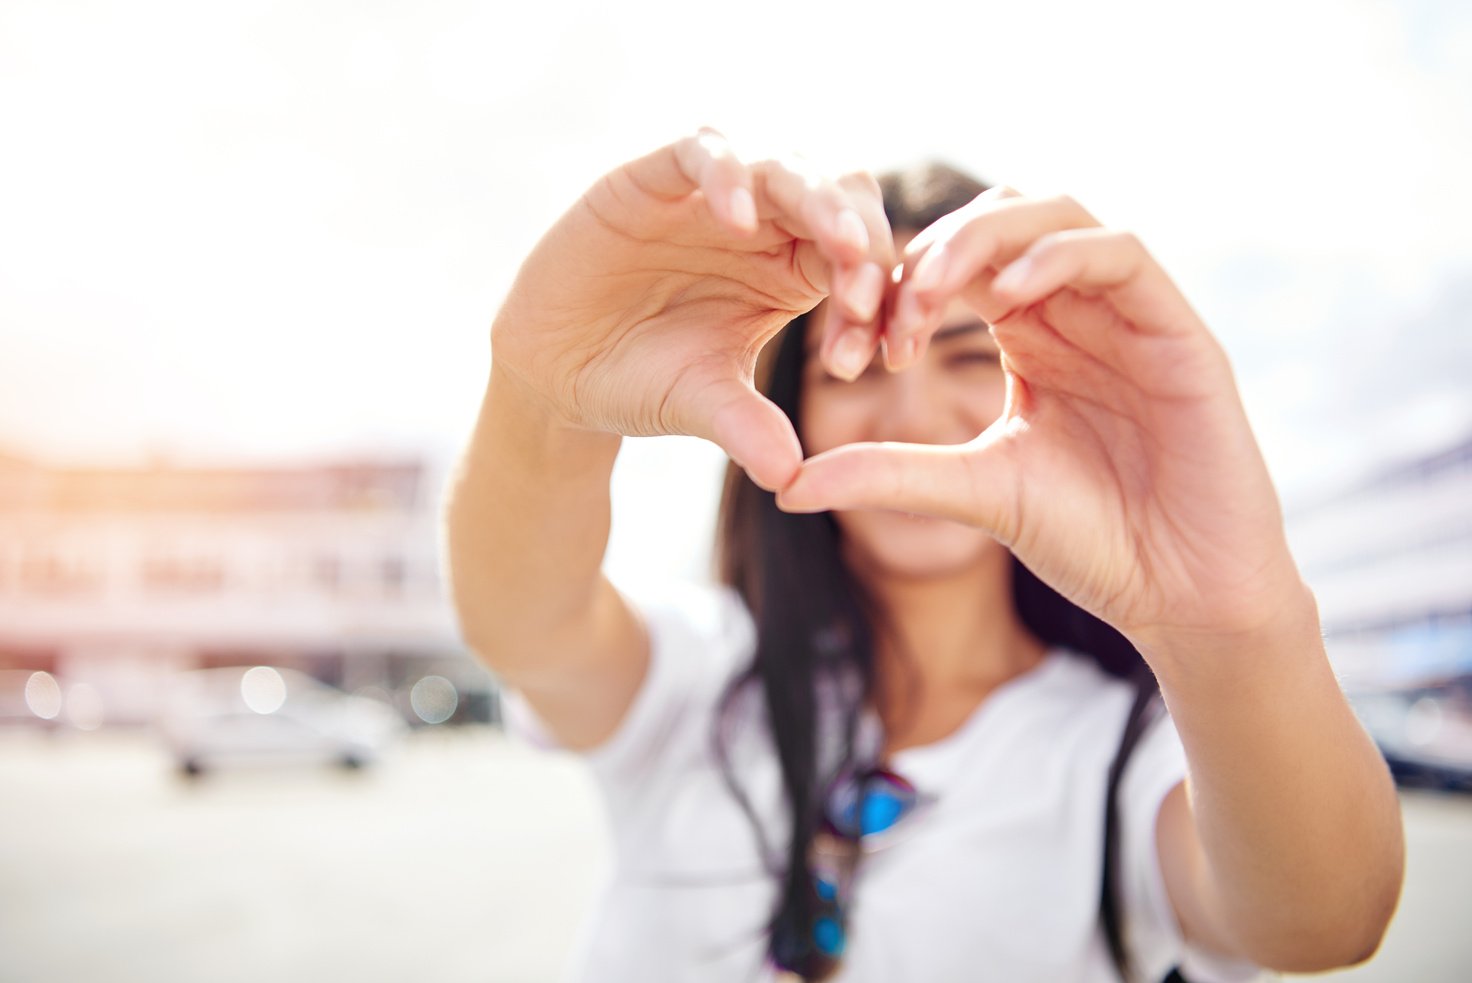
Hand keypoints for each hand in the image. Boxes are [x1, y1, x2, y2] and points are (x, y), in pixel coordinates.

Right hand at [491, 129, 894, 489]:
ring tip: (841, 246)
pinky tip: (739, 220)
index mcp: (794, 268)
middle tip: (869, 295)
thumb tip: (790, 478)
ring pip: (782, 164)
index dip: (880, 299)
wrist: (557, 373)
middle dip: (865, 240)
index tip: (885, 353)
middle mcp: (762, 221)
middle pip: (837, 196)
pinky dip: (726, 174)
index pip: (859, 261)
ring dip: (818, 199)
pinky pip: (700, 150)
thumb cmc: (642, 382)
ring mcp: (709, 194)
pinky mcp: (651, 178)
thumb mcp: (703, 404)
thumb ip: (749, 427)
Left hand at [777, 189, 1308, 650]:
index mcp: (1031, 341)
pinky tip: (1008, 297)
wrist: (1181, 595)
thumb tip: (785, 484)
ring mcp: (1129, 316)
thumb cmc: (1090, 542)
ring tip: (933, 288)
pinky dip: (1059, 256)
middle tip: (887, 303)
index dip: (897, 288)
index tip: (852, 345)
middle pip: (1001, 221)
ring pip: (1057, 214)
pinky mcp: (1178, 330)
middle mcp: (1077, 315)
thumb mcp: (972, 493)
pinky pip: (1120, 254)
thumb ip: (888, 473)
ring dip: (986, 237)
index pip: (958, 271)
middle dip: (933, 248)